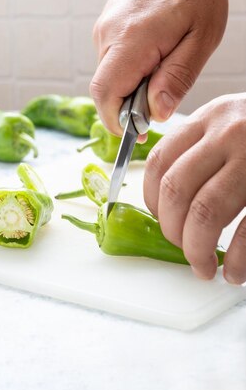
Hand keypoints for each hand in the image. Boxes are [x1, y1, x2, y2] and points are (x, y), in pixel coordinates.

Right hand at [90, 0, 227, 135]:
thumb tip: (154, 114)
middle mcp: (108, 35)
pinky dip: (130, 70)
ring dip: (133, 85)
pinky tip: (156, 51)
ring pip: (109, 77)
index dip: (118, 121)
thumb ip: (177, 77)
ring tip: (166, 62)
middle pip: (105, 90)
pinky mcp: (106, 27)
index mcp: (131, 40)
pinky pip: (112, 61)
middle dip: (129, 105)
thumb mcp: (202, 37)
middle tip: (165, 92)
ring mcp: (103, 30)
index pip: (106, 95)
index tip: (140, 131)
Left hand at [144, 94, 245, 283]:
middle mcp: (229, 134)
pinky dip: (238, 259)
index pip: (159, 161)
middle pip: (177, 190)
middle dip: (172, 230)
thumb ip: (201, 143)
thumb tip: (167, 195)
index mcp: (210, 118)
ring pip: (206, 212)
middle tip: (181, 247)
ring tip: (203, 265)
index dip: (152, 199)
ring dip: (197, 249)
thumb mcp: (232, 120)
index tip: (160, 219)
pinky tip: (235, 271)